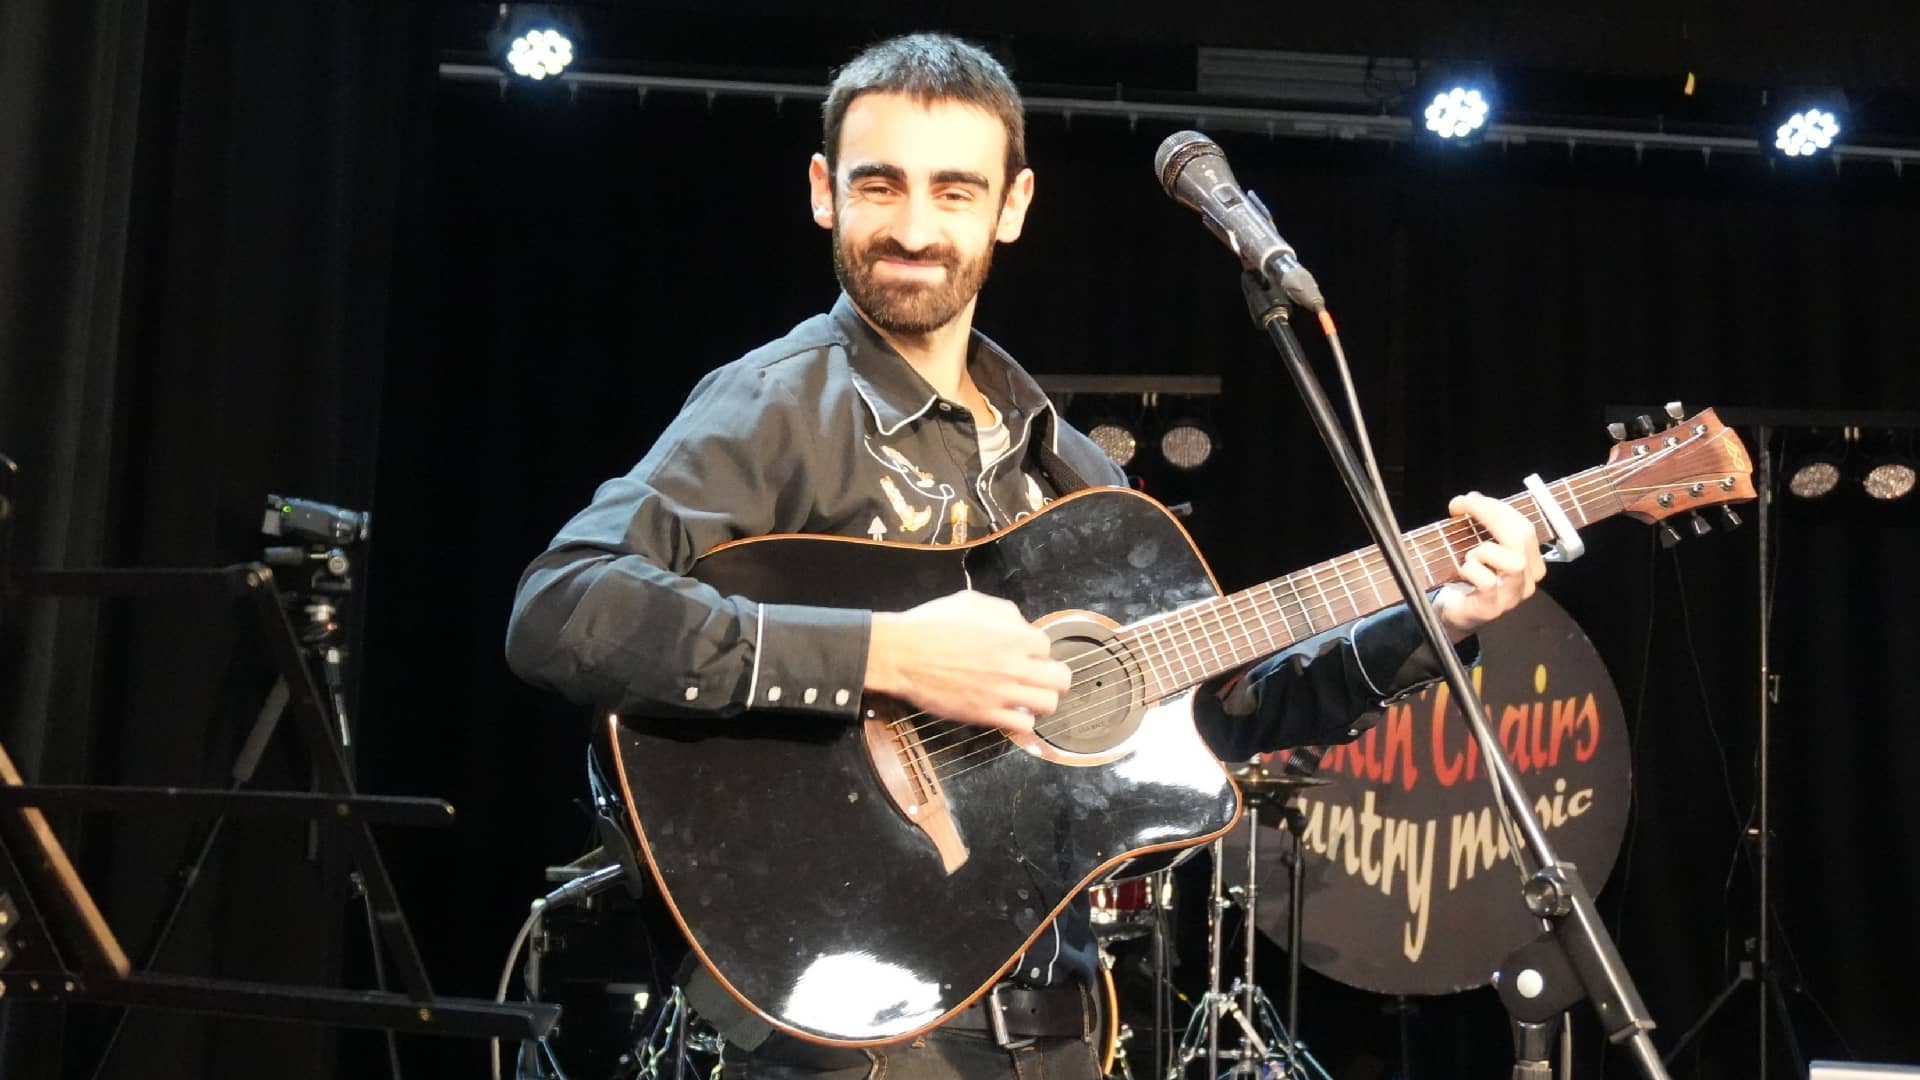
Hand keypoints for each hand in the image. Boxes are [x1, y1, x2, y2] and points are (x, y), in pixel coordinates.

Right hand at [864, 590, 1070, 734]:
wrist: (901, 654)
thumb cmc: (931, 624)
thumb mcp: (971, 602)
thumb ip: (1004, 612)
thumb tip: (1020, 626)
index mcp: (1014, 635)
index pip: (1047, 645)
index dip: (1035, 649)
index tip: (1023, 652)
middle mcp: (1015, 666)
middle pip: (1061, 678)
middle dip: (1051, 675)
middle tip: (1037, 676)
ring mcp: (1002, 693)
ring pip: (1048, 705)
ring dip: (1041, 699)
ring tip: (1026, 696)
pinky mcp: (986, 715)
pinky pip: (1023, 726)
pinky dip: (1022, 720)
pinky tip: (1010, 712)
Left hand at [1433, 492, 1546, 640]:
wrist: (1455, 614)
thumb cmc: (1469, 578)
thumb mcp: (1480, 547)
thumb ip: (1483, 525)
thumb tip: (1472, 498)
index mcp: (1531, 559)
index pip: (1523, 525)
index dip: (1496, 507)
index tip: (1468, 498)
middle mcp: (1529, 577)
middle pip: (1521, 536)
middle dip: (1490, 514)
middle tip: (1462, 505)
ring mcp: (1514, 594)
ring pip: (1513, 562)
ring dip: (1485, 550)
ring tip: (1470, 556)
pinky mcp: (1494, 607)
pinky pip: (1488, 582)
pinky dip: (1471, 570)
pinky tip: (1462, 573)